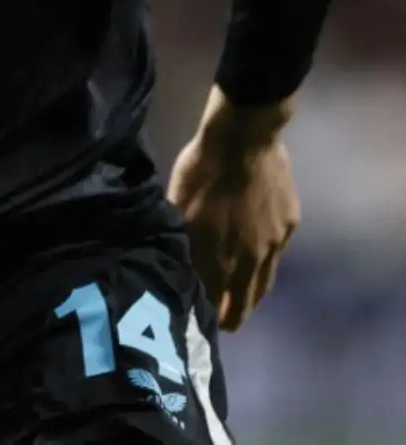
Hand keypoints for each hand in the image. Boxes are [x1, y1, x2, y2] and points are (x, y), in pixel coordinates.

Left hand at [168, 90, 299, 331]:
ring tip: (244, 302)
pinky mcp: (289, 224)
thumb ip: (179, 239)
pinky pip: (276, 251)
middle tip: (228, 325)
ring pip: (264, 279)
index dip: (209, 311)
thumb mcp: (177, 205)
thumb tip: (175, 263)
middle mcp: (249, 257)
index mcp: (217, 254)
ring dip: (253, 294)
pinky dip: (265, 260)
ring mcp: (274, 242)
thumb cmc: (201, 169)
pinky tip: (258, 257)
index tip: (203, 323)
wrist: (245, 140)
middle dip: (235, 314)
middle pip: (244, 297)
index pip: (214, 296)